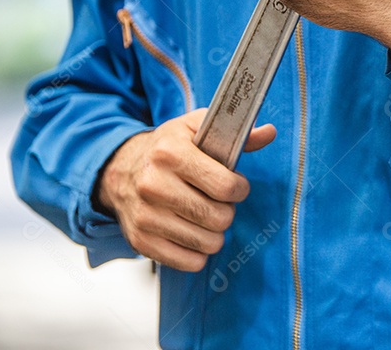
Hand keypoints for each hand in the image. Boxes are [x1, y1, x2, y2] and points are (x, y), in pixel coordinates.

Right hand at [96, 109, 275, 271]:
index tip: (235, 185)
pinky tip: (193, 232)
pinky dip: (199, 252)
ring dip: (215, 232)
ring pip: (208, 242)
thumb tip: (268, 133)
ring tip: (206, 216)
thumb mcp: (198, 129)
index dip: (240, 188)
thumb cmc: (168, 148)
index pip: (225, 186)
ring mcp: (145, 216)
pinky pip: (189, 262)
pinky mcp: (141, 241)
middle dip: (228, 210)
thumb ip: (237, 133)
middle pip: (219, 218)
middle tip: (219, 201)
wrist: (122, 169)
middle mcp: (153, 185)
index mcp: (170, 153)